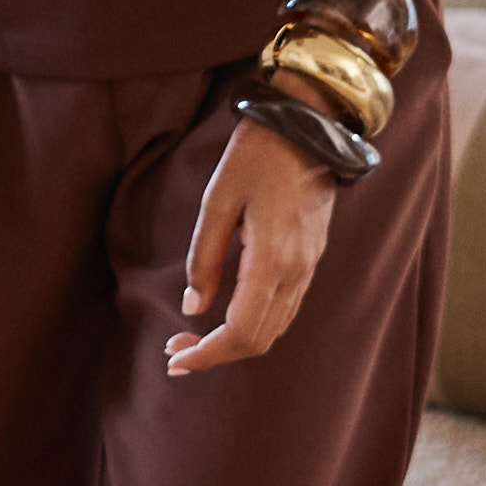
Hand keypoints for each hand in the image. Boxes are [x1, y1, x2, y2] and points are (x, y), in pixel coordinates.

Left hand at [167, 112, 340, 375]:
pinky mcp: (311, 259)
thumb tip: (193, 307)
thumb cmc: (257, 155)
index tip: (175, 359)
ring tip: (193, 338)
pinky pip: (284, 310)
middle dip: (214, 354)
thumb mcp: (217, 200)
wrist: (308, 125)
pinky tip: (225, 315)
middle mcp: (297, 271)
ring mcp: (309, 267)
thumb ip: (204, 258)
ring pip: (273, 329)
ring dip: (233, 343)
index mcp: (272, 259)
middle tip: (175, 350)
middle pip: (258, 340)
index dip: (207, 355)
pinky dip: (253, 325)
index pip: (241, 332)